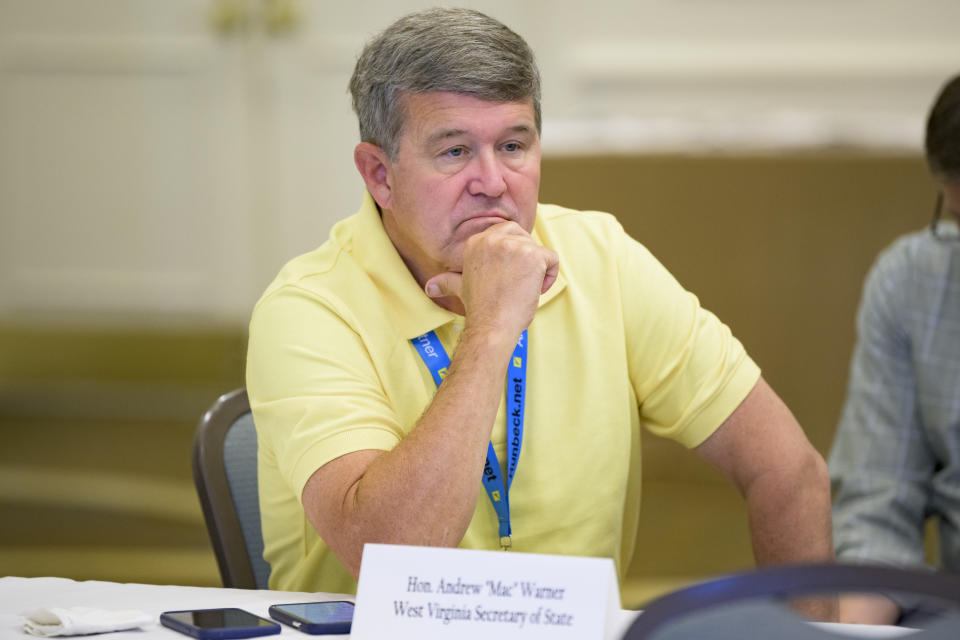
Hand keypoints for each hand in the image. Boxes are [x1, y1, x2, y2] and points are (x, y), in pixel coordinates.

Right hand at [424, 221, 558, 341]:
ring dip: (536, 272)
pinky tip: (534, 290)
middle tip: (514, 284)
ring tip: (521, 289)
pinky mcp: (533, 255)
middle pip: (523, 236)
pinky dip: (549, 277)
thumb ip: (447, 282)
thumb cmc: (480, 310)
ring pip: (539, 250)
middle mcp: (493, 238)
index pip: (506, 234)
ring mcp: (514, 245)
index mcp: (476, 241)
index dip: (511, 256)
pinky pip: (553, 259)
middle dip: (526, 260)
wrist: (491, 326)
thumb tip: (430, 286)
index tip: (504, 278)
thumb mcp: (460, 289)